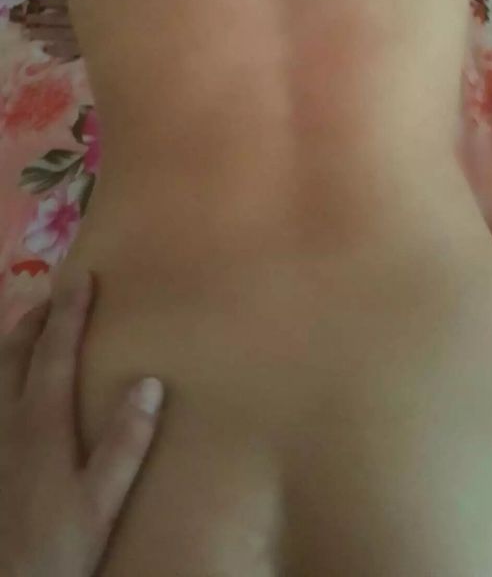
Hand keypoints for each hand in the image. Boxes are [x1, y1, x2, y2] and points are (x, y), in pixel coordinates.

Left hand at [0, 271, 163, 576]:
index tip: (82, 276)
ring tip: (35, 324)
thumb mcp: (102, 500)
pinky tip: (16, 383)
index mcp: (41, 422)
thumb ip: (125, 442)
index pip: (55, 352)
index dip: (70, 312)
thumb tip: (149, 382)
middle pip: (16, 352)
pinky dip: (5, 371)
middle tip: (58, 291)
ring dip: (17, 339)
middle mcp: (10, 419)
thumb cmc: (59, 544)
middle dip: (37, 317)